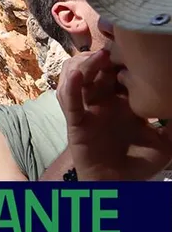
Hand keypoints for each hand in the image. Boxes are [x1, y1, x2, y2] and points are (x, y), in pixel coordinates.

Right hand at [59, 50, 171, 181]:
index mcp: (123, 101)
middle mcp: (103, 101)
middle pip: (94, 68)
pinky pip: (69, 102)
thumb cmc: (139, 162)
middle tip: (113, 47)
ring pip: (76, 78)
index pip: (118, 71)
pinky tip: (76, 76)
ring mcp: (87, 110)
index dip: (122, 57)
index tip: (132, 46)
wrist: (119, 185)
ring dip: (84, 65)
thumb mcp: (165, 142)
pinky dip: (70, 86)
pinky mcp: (76, 122)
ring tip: (97, 58)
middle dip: (101, 55)